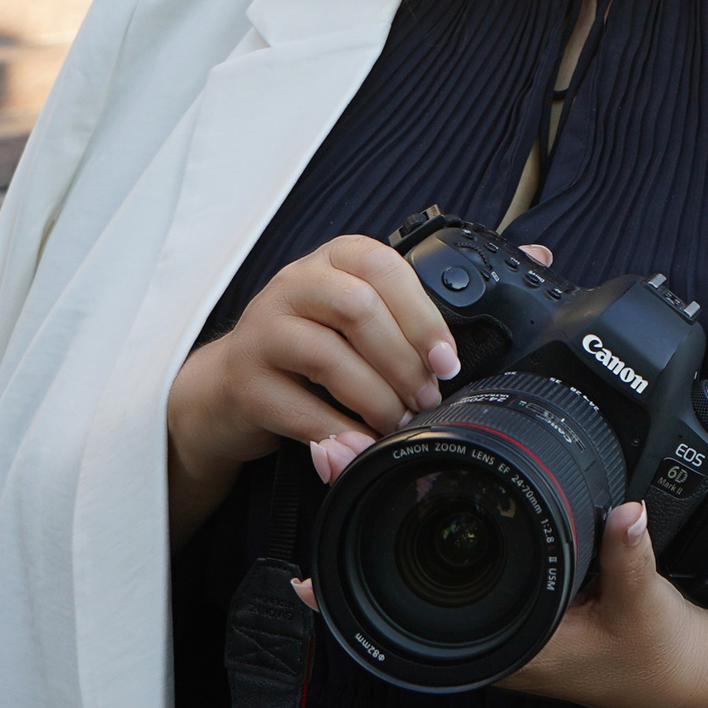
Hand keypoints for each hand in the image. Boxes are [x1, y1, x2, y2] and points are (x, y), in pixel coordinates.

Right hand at [165, 232, 463, 546]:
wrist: (231, 386)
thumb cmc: (311, 348)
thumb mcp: (353, 318)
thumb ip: (402, 319)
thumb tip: (475, 329)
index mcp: (333, 260)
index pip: (382, 266)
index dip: (421, 315)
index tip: (447, 361)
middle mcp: (295, 284)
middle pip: (358, 308)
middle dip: (402, 361)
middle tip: (425, 399)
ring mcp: (263, 330)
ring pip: (328, 356)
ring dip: (374, 398)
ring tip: (396, 424)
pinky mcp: (245, 381)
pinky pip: (298, 408)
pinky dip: (337, 432)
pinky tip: (360, 447)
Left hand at [291, 497, 707, 707]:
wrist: (681, 677)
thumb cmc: (654, 654)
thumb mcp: (644, 604)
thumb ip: (628, 556)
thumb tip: (622, 511)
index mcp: (510, 649)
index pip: (419, 626)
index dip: (363, 598)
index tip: (309, 571)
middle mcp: (493, 638)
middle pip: (406, 585)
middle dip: (362, 527)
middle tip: (327, 463)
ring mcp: (500, 619)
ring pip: (424, 572)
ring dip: (387, 517)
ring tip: (349, 461)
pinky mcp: (516, 597)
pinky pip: (455, 564)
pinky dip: (424, 524)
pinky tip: (406, 486)